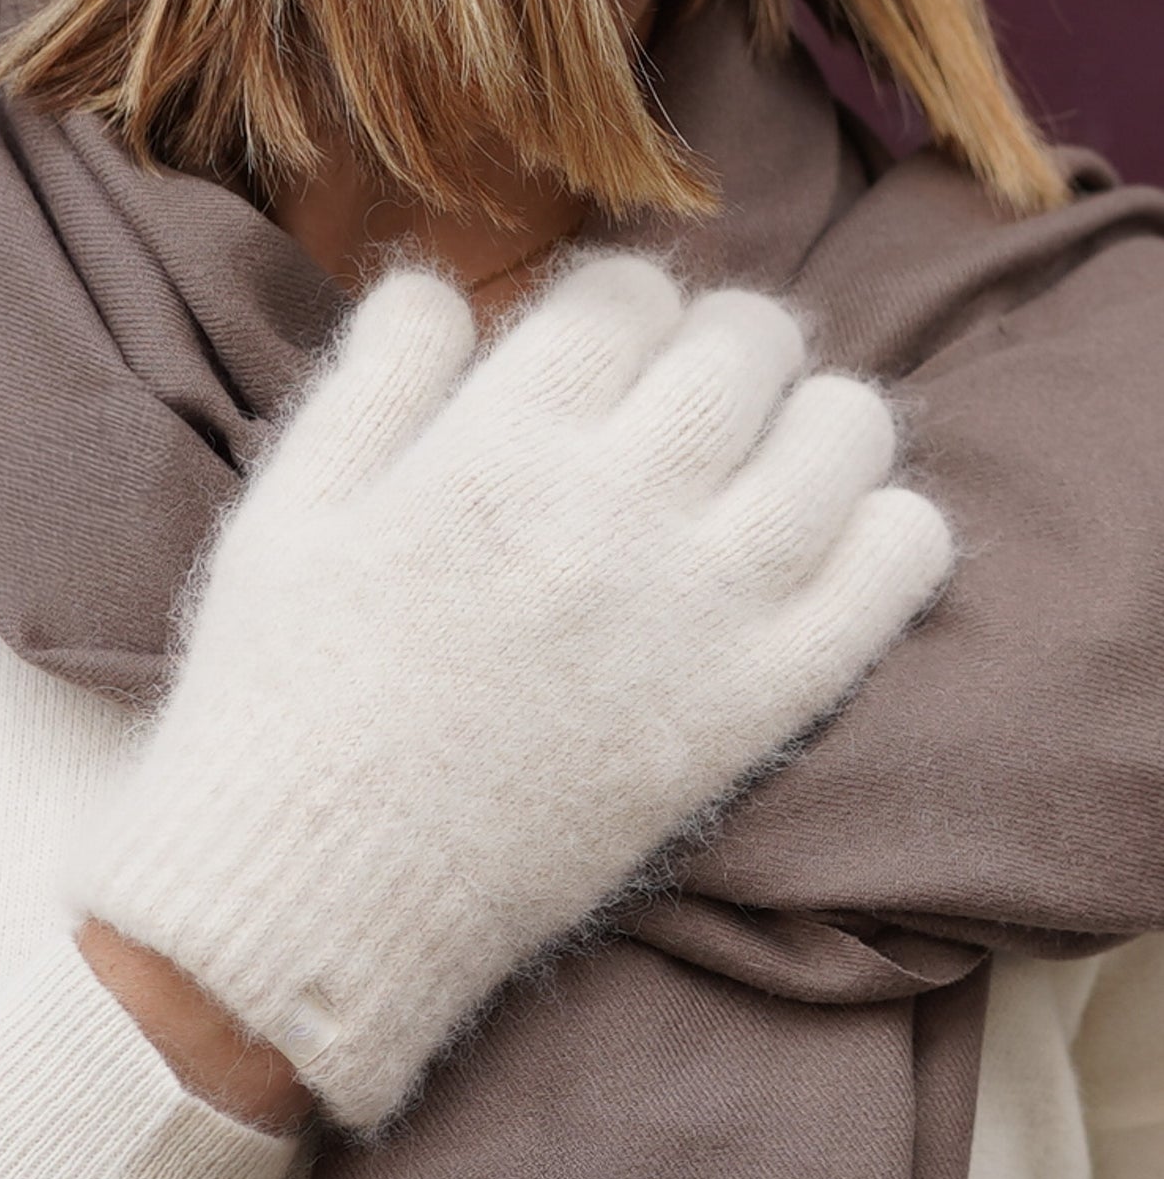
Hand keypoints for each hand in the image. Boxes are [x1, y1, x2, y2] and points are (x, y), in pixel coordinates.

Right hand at [69, 254, 954, 1131]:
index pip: (625, 297)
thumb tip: (442, 283)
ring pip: (845, 431)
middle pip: (748, 343)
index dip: (617, 310)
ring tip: (758, 464)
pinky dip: (886, 531)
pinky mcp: (754, 708)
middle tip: (683, 405)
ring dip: (812, 418)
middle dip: (718, 348)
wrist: (330, 894)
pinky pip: (894, 570)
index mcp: (499, 446)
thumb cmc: (285, 704)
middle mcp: (618, 507)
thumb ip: (372, 381)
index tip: (599, 359)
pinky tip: (822, 546)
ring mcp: (704, 609)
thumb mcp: (283, 517)